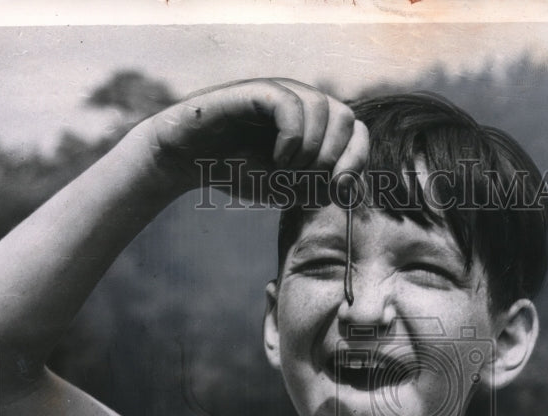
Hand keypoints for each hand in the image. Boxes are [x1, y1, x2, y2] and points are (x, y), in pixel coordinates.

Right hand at [144, 78, 368, 196]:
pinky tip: (278, 158)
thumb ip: (317, 188)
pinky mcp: (258, 92)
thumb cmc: (237, 171)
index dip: (357, 161)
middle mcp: (302, 104)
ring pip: (322, 108)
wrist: (190, 159)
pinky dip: (292, 138)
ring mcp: (281, 94)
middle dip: (335, 157)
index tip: (339, 191)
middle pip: (346, 118)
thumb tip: (345, 186)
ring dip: (312, 149)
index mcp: (315, 127)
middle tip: (309, 180)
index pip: (357, 132)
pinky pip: (291, 106)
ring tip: (288, 170)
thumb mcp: (285, 190)